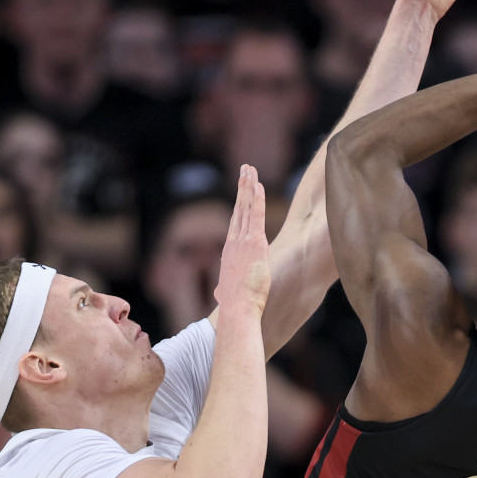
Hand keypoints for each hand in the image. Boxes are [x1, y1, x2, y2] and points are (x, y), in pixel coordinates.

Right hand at [214, 165, 270, 312]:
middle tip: (245, 169)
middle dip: (242, 187)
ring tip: (250, 169)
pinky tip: (259, 185)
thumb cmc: (234, 304)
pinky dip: (257, 199)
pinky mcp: (256, 244)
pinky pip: (256, 216)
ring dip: (249, 186)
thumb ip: (223, 288)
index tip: (242, 190)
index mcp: (230, 251)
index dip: (239, 204)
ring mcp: (244, 241)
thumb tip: (218, 293)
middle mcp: (234, 242)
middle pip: (239, 208)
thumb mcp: (226, 292)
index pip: (236, 221)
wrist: (237, 308)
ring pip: (246, 207)